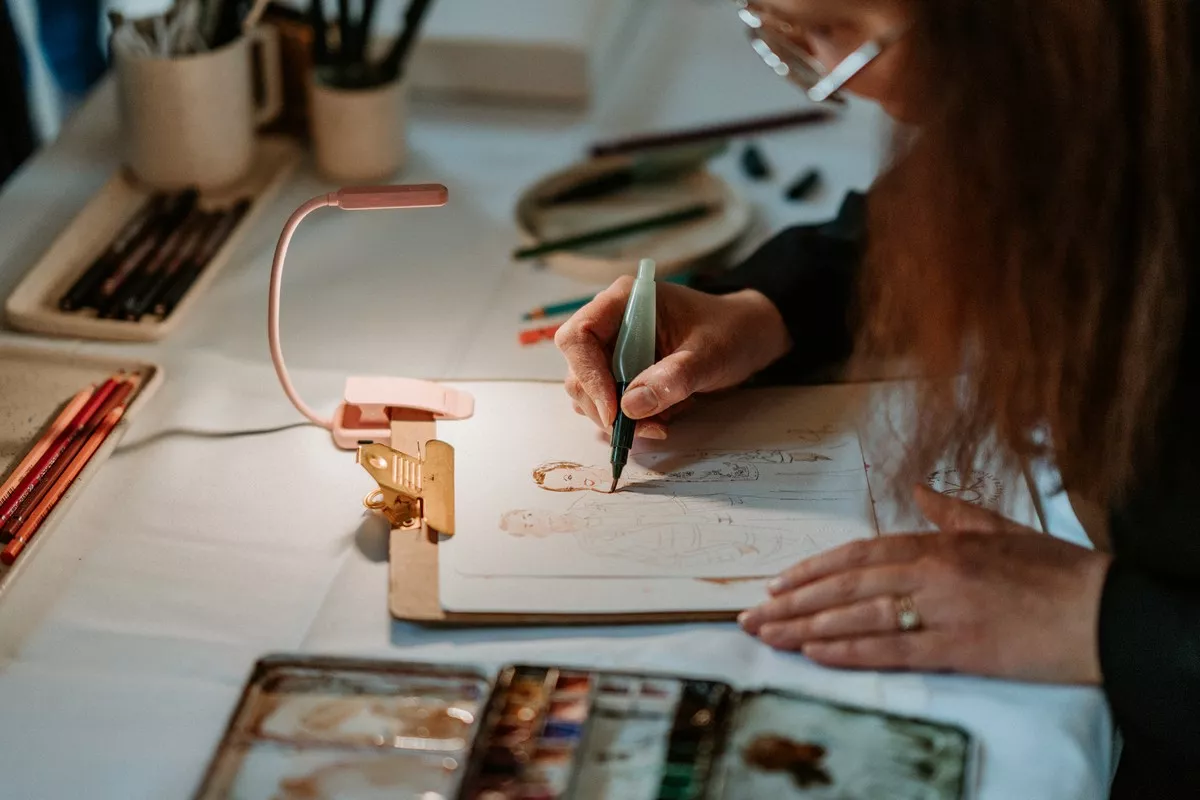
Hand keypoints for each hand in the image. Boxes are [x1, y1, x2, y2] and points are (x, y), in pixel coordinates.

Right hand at [555, 281, 789, 437]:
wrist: (747, 336)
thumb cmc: (731, 332)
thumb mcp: (710, 354)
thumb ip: (673, 378)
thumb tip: (630, 406)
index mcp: (625, 302)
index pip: (579, 336)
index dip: (588, 375)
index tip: (614, 410)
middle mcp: (611, 323)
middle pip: (579, 370)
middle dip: (605, 407)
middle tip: (645, 429)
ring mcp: (614, 349)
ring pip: (589, 392)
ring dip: (618, 419)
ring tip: (661, 424)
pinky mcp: (622, 372)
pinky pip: (610, 403)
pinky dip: (630, 420)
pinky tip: (661, 419)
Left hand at [738, 485, 1111, 683]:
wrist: (1103, 610)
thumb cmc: (1054, 570)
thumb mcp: (1000, 528)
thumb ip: (953, 511)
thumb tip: (919, 489)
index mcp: (939, 543)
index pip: (859, 555)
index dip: (813, 570)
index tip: (779, 583)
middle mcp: (932, 572)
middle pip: (846, 586)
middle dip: (793, 601)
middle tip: (752, 614)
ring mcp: (943, 610)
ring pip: (858, 617)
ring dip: (807, 628)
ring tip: (769, 635)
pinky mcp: (959, 648)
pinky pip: (893, 649)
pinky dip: (850, 651)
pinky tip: (815, 654)